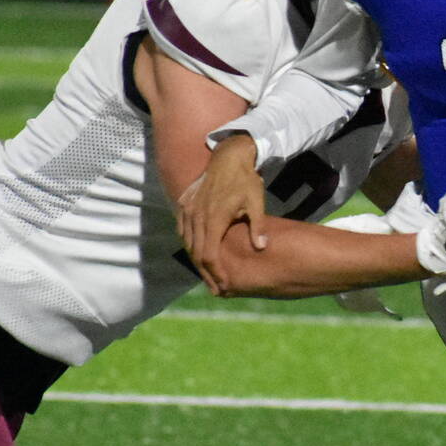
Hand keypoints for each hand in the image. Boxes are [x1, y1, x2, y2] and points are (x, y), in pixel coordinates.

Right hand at [176, 133, 269, 295]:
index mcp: (213, 219)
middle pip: (196, 253)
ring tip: (208, 275)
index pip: (209, 255)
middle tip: (216, 289)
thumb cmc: (246, 180)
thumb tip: (261, 248)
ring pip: (188, 242)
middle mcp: (196, 215)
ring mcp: (187, 209)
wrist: (229, 156)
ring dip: (196, 260)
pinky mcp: (184, 202)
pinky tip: (197, 253)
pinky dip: (189, 243)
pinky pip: (183, 229)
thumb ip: (258, 227)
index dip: (215, 273)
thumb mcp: (256, 203)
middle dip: (206, 273)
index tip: (224, 286)